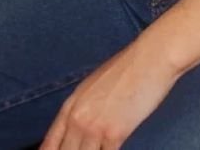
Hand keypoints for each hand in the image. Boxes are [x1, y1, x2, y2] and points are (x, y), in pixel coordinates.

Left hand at [40, 39, 179, 149]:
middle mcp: (77, 118)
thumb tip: (77, 132)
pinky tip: (114, 148)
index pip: (49, 144)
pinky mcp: (114, 134)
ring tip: (101, 147)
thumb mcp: (93, 88)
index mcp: (71, 106)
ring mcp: (94, 127)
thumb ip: (82, 111)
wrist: (150, 58)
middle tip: (86, 149)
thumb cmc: (126, 69)